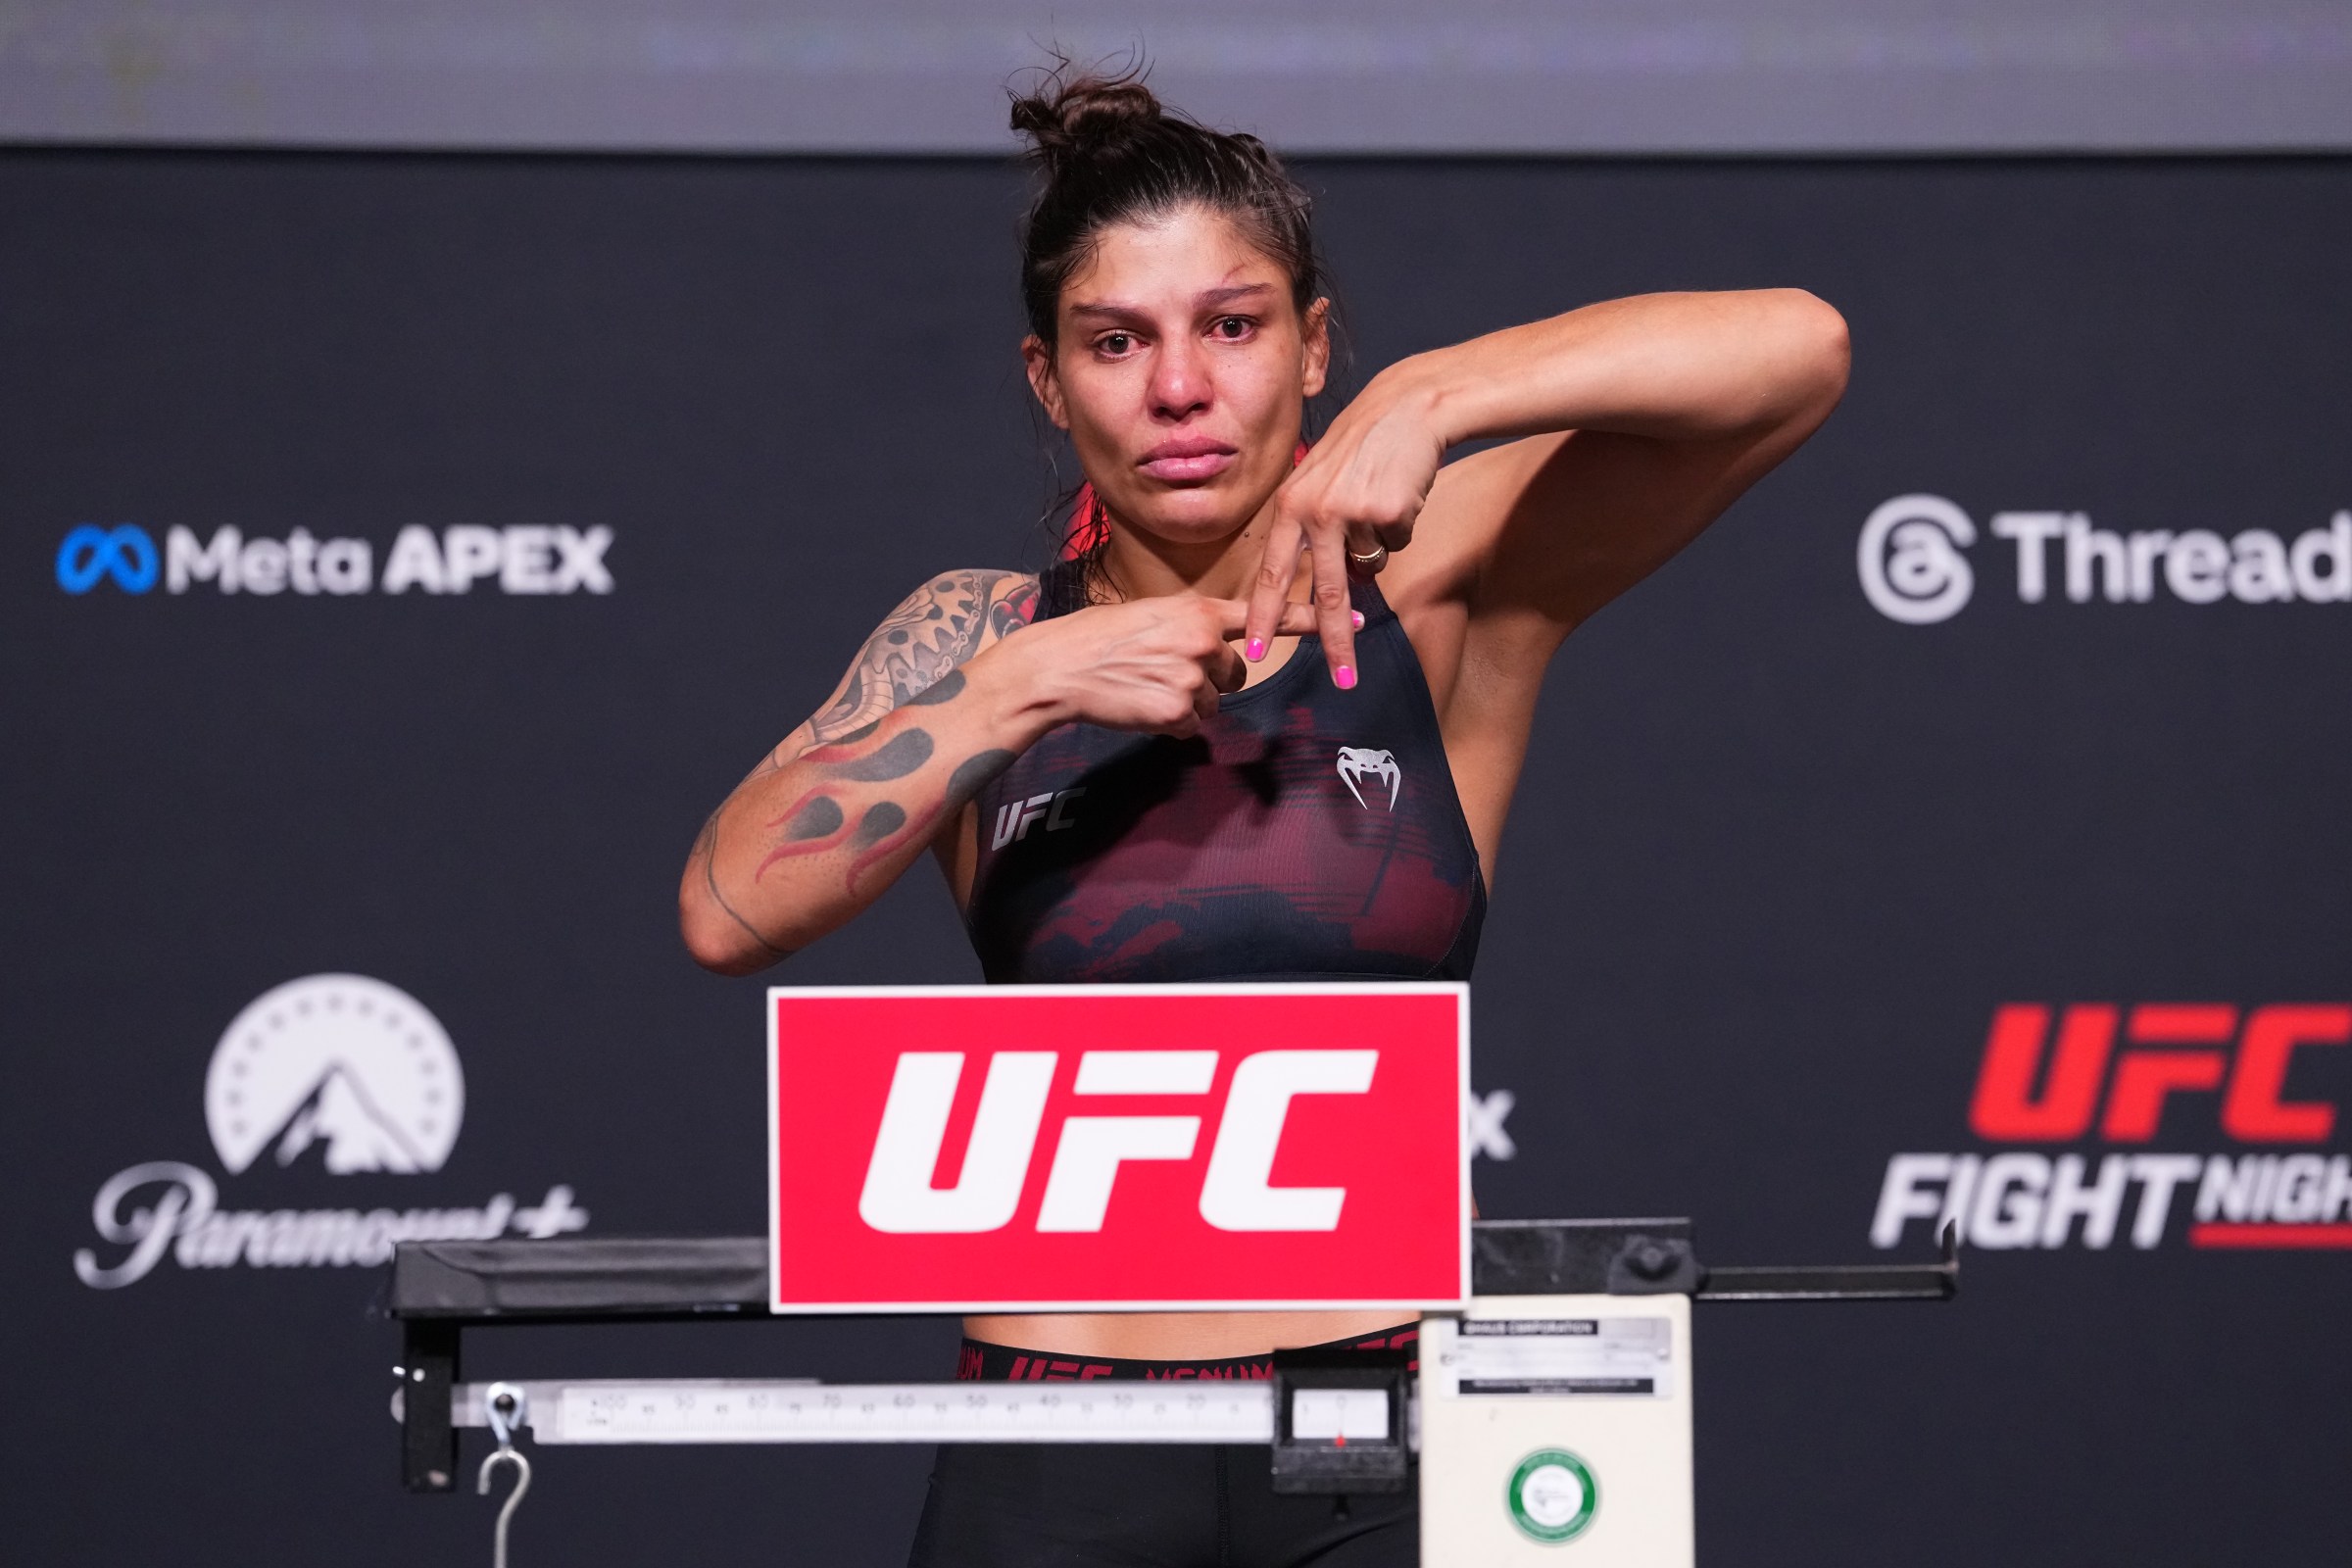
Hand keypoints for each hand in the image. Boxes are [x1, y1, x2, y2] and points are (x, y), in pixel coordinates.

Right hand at [1022, 594, 1320, 737]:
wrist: (1061, 667)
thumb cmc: (1099, 639)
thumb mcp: (1152, 615)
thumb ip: (1192, 628)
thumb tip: (1215, 654)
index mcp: (1197, 611)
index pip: (1263, 613)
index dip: (1310, 619)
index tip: (1355, 617)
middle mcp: (1203, 641)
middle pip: (1236, 675)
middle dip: (1210, 681)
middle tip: (1166, 672)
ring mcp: (1193, 678)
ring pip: (1213, 705)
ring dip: (1186, 704)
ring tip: (1146, 687)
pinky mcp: (1178, 712)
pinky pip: (1190, 727)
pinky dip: (1168, 723)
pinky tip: (1139, 705)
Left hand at [1242, 374, 1446, 685]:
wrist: (1407, 408)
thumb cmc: (1363, 448)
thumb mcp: (1321, 484)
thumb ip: (1314, 531)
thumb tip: (1337, 586)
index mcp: (1289, 506)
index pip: (1271, 574)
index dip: (1264, 617)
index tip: (1256, 652)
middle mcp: (1314, 511)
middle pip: (1324, 593)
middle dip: (1335, 642)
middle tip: (1343, 680)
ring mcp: (1352, 511)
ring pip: (1370, 566)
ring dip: (1380, 548)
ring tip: (1383, 501)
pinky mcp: (1389, 510)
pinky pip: (1398, 542)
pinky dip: (1404, 524)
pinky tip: (1400, 490)